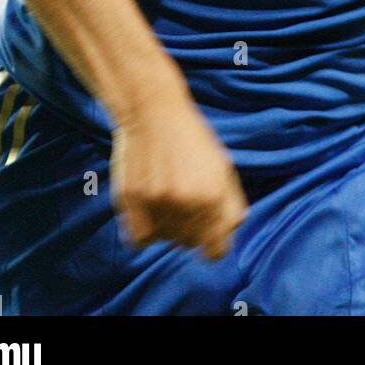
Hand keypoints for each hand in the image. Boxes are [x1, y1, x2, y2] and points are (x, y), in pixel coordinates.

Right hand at [110, 94, 247, 259]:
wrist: (153, 112)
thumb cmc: (191, 139)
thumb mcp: (222, 166)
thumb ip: (231, 203)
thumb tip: (233, 229)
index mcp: (215, 196)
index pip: (216, 252)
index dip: (213, 244)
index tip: (208, 235)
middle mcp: (188, 204)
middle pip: (189, 245)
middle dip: (189, 229)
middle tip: (183, 200)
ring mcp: (158, 204)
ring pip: (164, 240)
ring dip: (165, 226)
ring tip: (165, 195)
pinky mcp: (132, 202)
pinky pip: (139, 239)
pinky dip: (143, 229)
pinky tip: (148, 206)